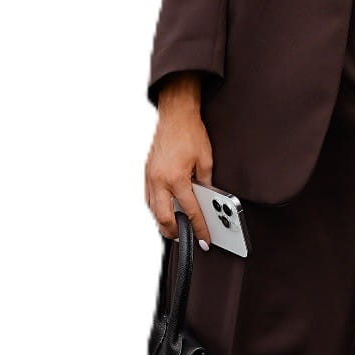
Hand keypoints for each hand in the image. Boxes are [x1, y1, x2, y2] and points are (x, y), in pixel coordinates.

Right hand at [147, 74, 214, 247]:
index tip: (204, 239)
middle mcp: (160, 180)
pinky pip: (149, 197)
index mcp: (177, 179)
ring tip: (174, 229)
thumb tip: (207, 199)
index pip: (190, 211)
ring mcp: (150, 177)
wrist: (175, 115)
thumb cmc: (190, 133)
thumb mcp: (206, 160)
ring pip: (152, 209)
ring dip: (162, 221)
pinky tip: (164, 210)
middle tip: (184, 238)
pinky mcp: (147, 172)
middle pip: (164, 218)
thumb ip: (206, 183)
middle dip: (174, 232)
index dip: (199, 228)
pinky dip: (156, 208)